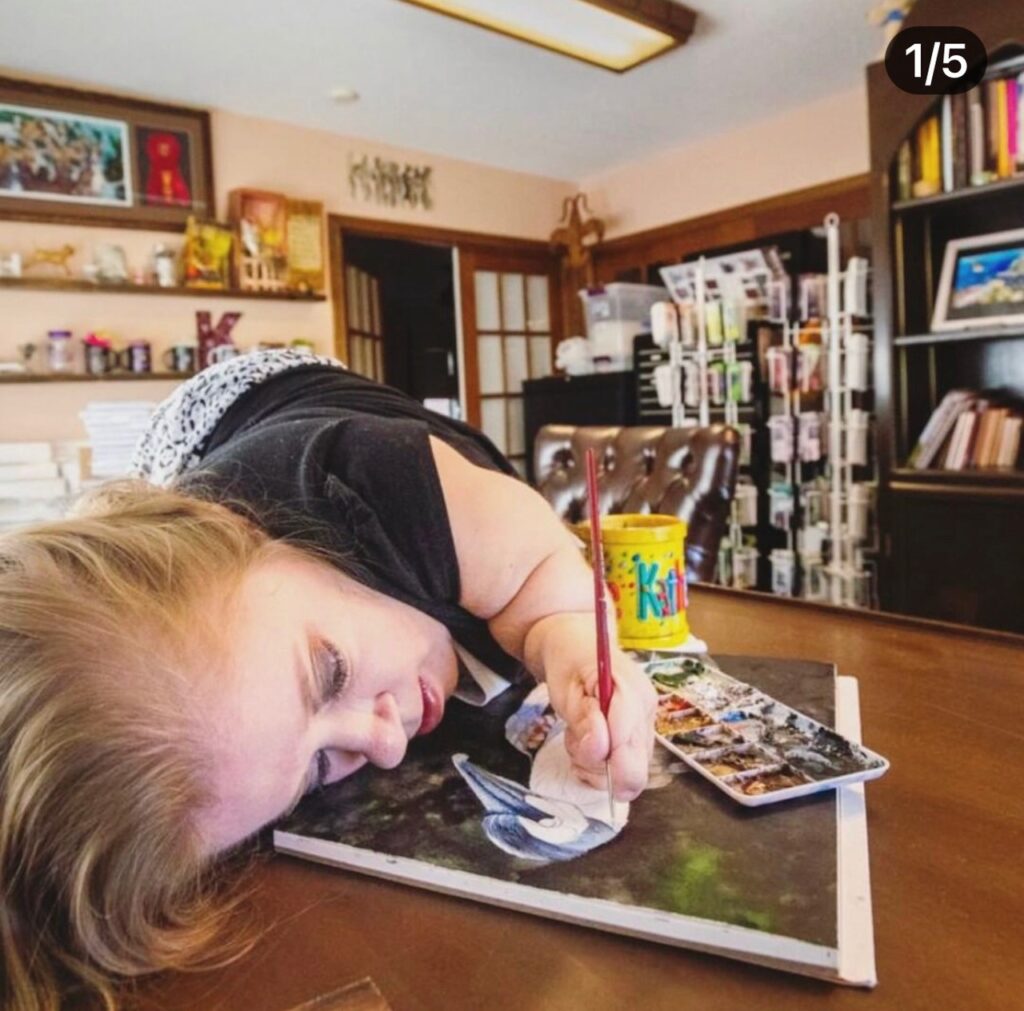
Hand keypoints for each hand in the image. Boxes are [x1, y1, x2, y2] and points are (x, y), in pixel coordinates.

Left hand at [544, 645, 656, 800]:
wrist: (577, 649)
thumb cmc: (569, 664)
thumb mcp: (565, 687)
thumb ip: (583, 718)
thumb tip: (600, 748)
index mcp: (632, 691)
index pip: (627, 741)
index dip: (598, 750)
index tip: (574, 736)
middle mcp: (647, 714)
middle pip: (634, 769)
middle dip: (598, 766)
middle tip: (575, 741)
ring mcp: (646, 730)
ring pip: (628, 777)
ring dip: (595, 767)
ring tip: (578, 737)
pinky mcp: (639, 743)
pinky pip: (623, 774)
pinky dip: (599, 768)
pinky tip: (588, 744)